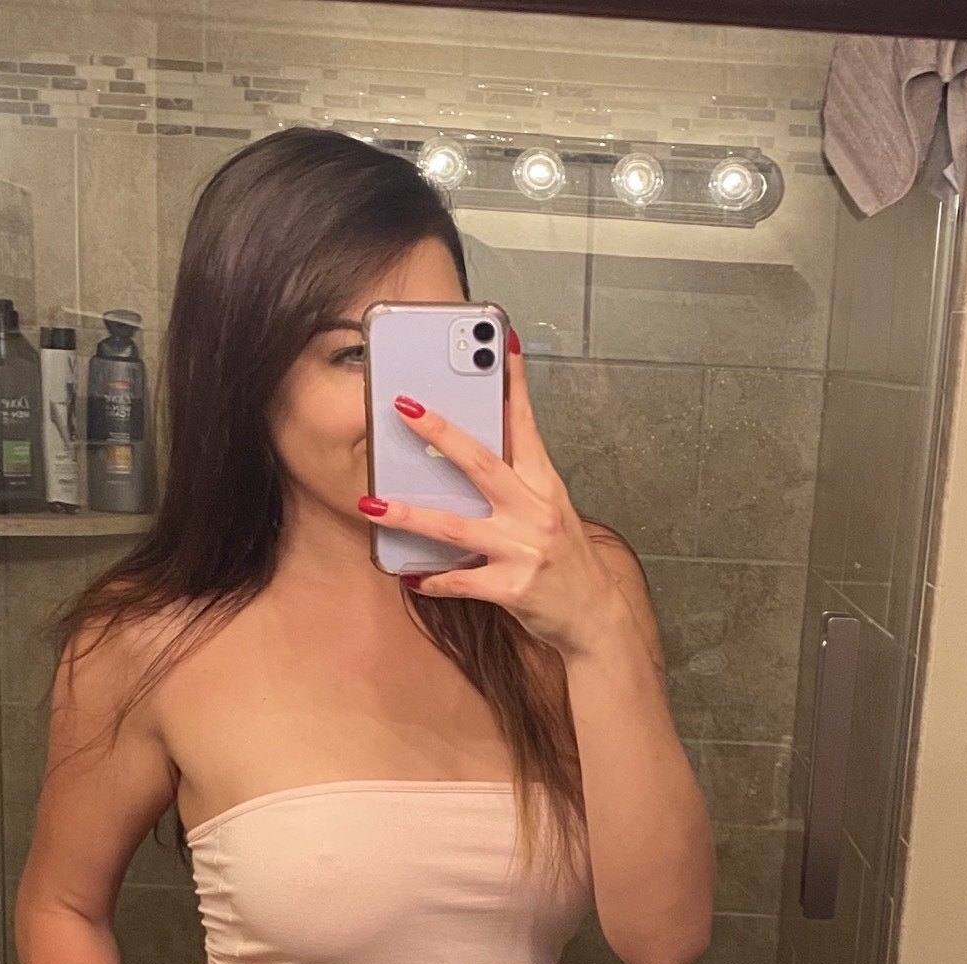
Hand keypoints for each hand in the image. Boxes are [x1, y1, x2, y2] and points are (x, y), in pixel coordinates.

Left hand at [358, 337, 627, 660]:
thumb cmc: (567, 561)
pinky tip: (409, 574)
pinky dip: (433, 579)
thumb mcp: (552, 510)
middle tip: (404, 407)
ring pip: (455, 527)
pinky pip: (461, 580)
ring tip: (371, 506)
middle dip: (441, 432)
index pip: (527, 425)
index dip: (514, 384)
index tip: (502, 345)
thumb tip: (471, 453)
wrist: (595, 616)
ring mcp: (524, 550)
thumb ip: (518, 481)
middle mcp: (535, 512)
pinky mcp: (513, 588)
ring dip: (409, 516)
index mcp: (545, 485)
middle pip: (481, 463)